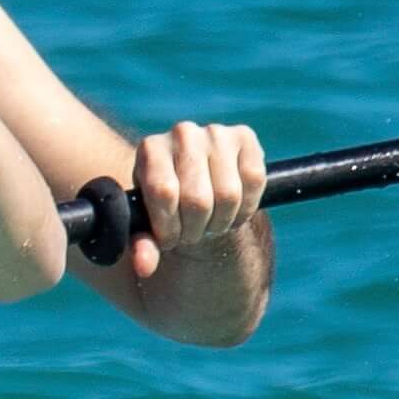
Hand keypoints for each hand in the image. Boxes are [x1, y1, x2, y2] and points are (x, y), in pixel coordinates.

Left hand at [121, 118, 267, 275]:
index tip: (169, 240)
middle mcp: (182, 134)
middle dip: (195, 229)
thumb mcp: (150, 225)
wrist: (198, 189)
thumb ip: (143, 245)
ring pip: (229, 195)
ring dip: (221, 222)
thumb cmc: (168, 207)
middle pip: (198, 199)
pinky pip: (254, 181)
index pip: (164, 193)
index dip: (169, 227)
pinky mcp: (245, 137)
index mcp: (150, 149)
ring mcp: (215, 132)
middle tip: (192, 233)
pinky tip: (232, 211)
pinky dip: (246, 207)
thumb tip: (145, 266)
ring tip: (210, 223)